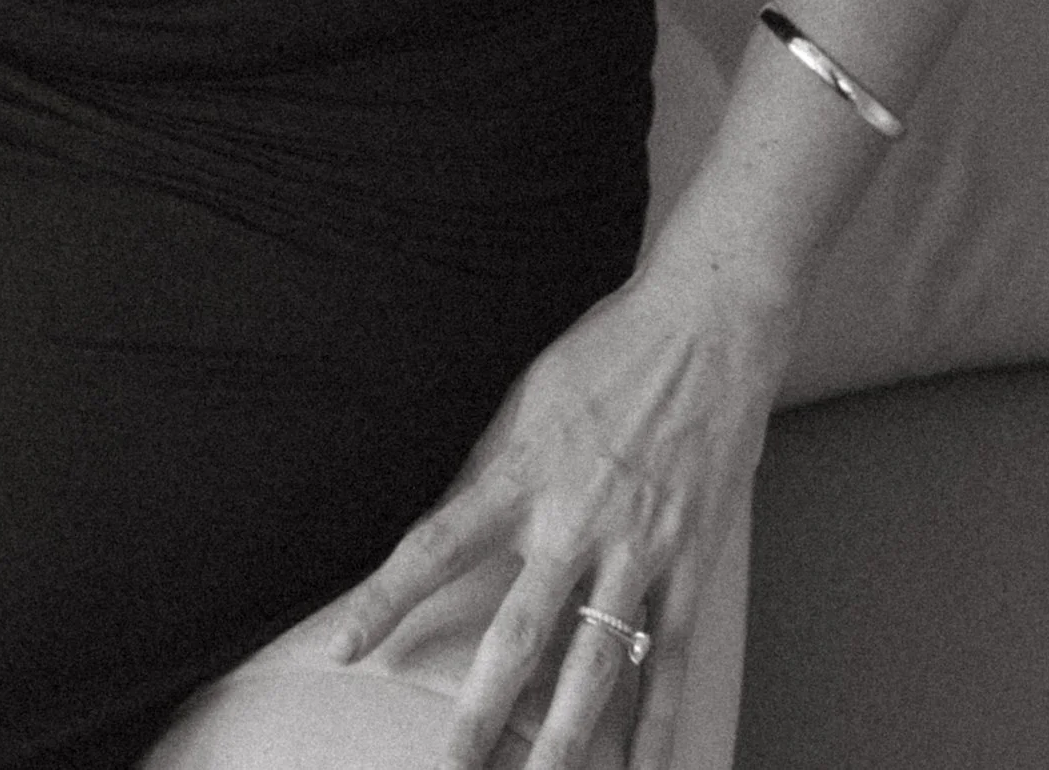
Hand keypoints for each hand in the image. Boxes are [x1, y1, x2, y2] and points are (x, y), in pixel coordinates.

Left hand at [320, 247, 790, 769]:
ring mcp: (639, 546)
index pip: (436, 544)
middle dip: (480, 711)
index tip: (341, 649)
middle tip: (449, 768)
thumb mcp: (528, 396)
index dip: (385, 599)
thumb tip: (444, 526)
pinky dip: (657, 720)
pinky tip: (641, 769)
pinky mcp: (691, 560)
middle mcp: (576, 518)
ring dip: (564, 739)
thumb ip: (490, 467)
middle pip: (518, 633)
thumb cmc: (608, 352)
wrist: (707, 324)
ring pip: (595, 663)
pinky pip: (671, 656)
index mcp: (523, 470)